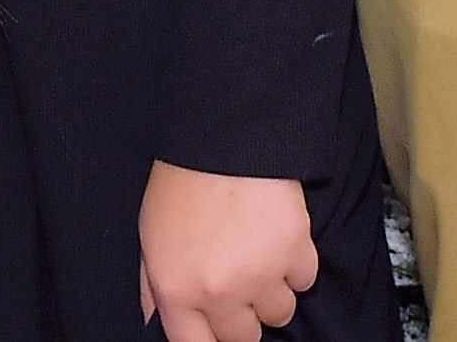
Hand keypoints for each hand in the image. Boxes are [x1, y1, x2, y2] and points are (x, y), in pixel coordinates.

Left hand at [138, 162, 317, 341]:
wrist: (224, 135)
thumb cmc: (181, 182)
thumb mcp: (150, 236)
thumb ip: (154, 286)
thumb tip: (156, 320)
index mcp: (176, 291)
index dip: (211, 339)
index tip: (219, 324)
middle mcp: (219, 293)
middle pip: (244, 338)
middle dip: (244, 315)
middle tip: (241, 284)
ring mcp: (260, 275)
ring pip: (280, 313)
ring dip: (274, 289)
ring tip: (262, 254)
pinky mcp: (295, 252)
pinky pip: (305, 280)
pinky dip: (297, 262)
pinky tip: (280, 236)